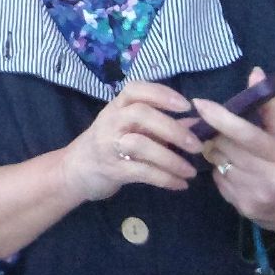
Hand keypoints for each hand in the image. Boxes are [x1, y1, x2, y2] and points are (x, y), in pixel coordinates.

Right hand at [60, 81, 201, 202]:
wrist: (77, 169)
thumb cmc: (110, 143)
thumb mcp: (132, 128)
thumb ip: (161, 125)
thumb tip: (196, 122)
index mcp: (118, 106)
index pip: (136, 89)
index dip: (162, 94)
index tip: (187, 105)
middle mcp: (112, 120)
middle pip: (141, 114)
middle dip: (172, 129)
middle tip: (196, 146)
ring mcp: (109, 144)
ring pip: (140, 144)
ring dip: (170, 158)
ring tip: (190, 171)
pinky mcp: (112, 169)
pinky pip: (141, 172)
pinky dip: (164, 178)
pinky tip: (180, 184)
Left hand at [195, 67, 274, 243]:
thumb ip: (271, 108)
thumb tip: (255, 72)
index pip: (245, 134)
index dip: (220, 117)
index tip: (199, 102)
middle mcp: (268, 179)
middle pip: (224, 147)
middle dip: (215, 133)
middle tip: (216, 125)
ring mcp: (254, 197)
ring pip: (217, 163)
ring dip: (218, 153)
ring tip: (233, 150)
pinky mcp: (244, 210)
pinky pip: (219, 182)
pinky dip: (222, 171)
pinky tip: (238, 171)